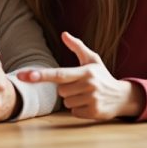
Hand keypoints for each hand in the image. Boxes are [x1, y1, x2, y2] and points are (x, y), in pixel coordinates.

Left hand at [17, 32, 144, 120]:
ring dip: (73, 99)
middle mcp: (88, 85)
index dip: (40, 75)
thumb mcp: (92, 59)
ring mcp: (91, 100)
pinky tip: (89, 104)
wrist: (122, 96)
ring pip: (66, 102)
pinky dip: (79, 109)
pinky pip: (73, 112)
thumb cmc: (102, 76)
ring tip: (86, 95)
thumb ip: (77, 47)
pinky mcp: (93, 113)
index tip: (24, 76)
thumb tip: (63, 34)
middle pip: (60, 90)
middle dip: (66, 89)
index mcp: (85, 72)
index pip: (58, 74)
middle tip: (81, 86)